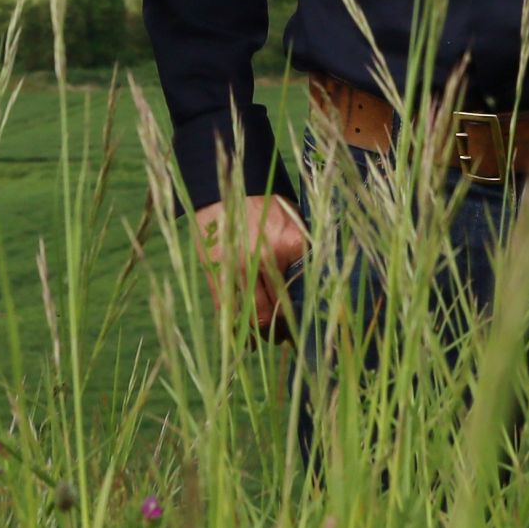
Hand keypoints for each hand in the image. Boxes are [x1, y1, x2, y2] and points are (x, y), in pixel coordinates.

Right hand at [189, 192, 306, 332]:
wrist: (224, 189)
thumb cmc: (265, 205)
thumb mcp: (293, 221)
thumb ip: (302, 252)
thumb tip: (311, 286)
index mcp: (291, 244)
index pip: (305, 290)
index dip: (307, 311)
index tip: (310, 321)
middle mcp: (266, 260)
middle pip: (278, 310)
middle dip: (283, 329)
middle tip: (286, 336)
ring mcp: (239, 270)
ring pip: (253, 316)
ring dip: (262, 333)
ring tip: (267, 338)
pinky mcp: (216, 275)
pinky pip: (228, 312)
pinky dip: (237, 329)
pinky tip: (245, 338)